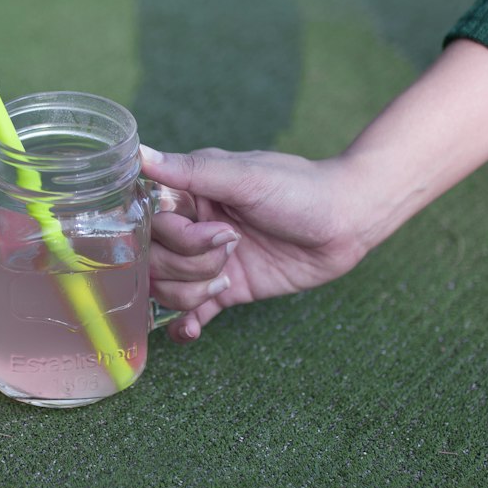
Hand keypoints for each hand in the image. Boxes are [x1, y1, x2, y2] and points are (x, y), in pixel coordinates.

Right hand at [139, 38, 487, 343]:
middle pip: (155, 259)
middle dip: (189, 263)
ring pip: (169, 288)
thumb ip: (192, 171)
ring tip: (227, 278)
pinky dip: (185, 325)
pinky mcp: (227, 288)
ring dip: (193, 291)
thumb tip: (139, 154)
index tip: (209, 232)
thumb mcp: (247, 176)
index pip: (149, 221)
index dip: (173, 235)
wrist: (348, 222)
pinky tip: (189, 334)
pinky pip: (192, 311)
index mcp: (190, 192)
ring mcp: (208, 259)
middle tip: (231, 248)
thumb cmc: (300, 188)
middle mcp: (193, 225)